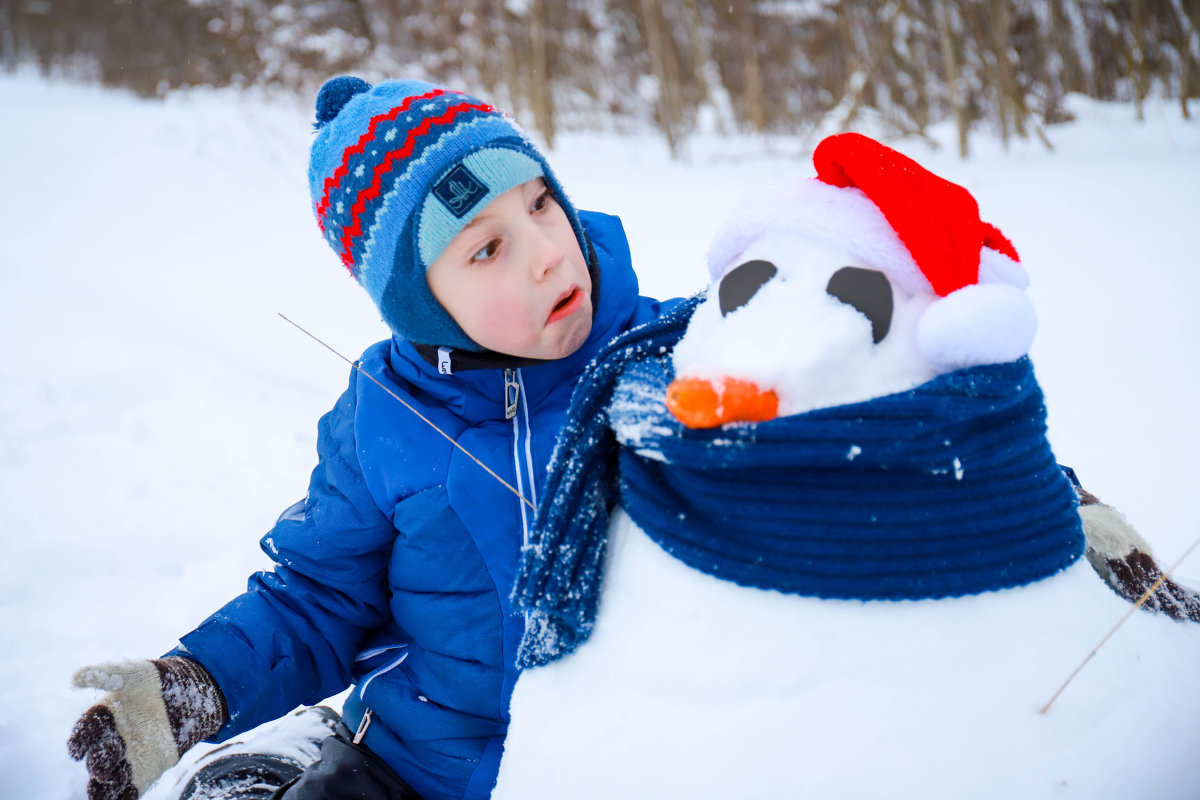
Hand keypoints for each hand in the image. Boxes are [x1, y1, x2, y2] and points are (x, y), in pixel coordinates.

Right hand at [68, 656, 226, 799]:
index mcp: (103, 719)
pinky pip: (132, 789)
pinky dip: (125, 797)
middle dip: (98, 761)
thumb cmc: (154, 681)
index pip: (85, 732)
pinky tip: (123, 799)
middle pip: (97, 758)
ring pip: (109, 779)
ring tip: (106, 784)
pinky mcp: (148, 770)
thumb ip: (106, 674)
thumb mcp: (132, 673)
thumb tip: (75, 677)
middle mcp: (111, 741)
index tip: (78, 747)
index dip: (80, 740)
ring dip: (105, 785)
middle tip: (106, 756)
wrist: (188, 692)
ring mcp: (128, 757)